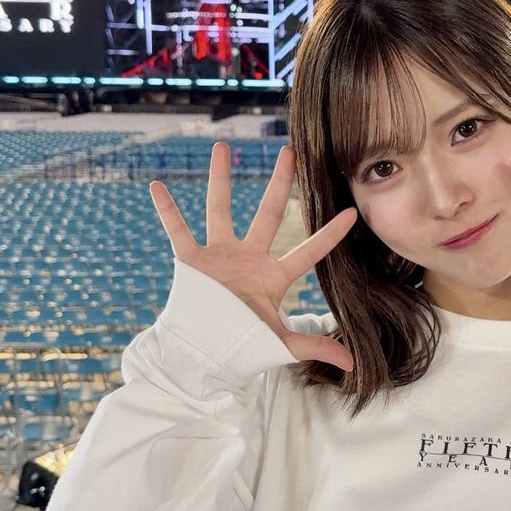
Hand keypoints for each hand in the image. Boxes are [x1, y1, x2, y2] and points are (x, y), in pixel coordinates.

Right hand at [149, 142, 356, 370]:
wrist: (202, 358)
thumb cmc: (243, 349)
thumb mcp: (281, 345)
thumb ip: (315, 346)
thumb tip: (353, 364)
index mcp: (273, 276)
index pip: (309, 252)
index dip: (330, 234)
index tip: (351, 213)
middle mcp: (249, 258)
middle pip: (268, 213)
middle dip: (280, 182)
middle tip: (291, 151)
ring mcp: (219, 256)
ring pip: (220, 209)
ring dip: (220, 178)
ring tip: (222, 147)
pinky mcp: (191, 262)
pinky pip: (177, 231)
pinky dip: (167, 210)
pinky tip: (157, 185)